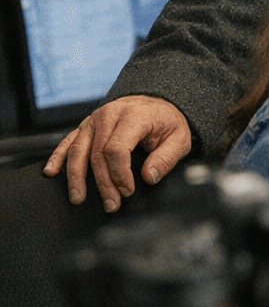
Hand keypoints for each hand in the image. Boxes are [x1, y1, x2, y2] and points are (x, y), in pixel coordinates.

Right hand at [42, 95, 192, 211]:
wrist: (157, 102)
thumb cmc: (167, 122)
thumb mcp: (179, 138)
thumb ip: (166, 158)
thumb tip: (149, 177)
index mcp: (133, 116)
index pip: (117, 149)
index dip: (119, 174)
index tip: (127, 191)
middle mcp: (109, 115)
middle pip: (97, 153)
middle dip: (102, 183)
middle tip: (110, 204)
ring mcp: (94, 120)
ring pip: (78, 150)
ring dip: (76, 177)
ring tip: (78, 198)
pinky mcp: (86, 125)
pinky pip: (68, 141)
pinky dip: (58, 157)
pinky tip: (51, 171)